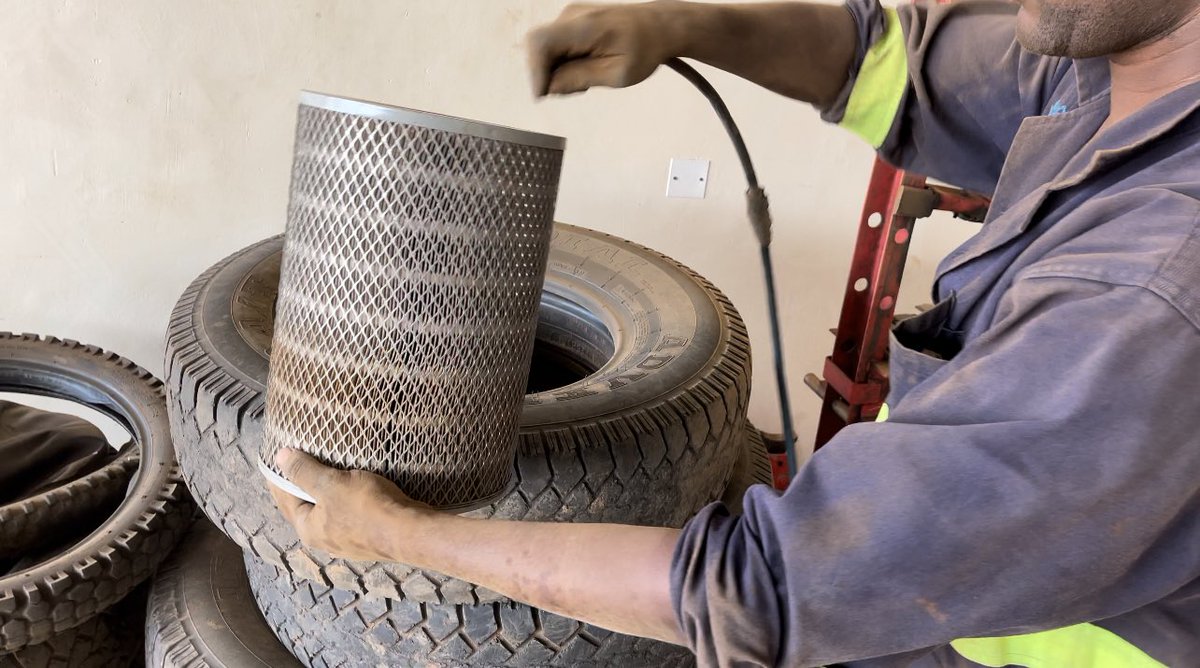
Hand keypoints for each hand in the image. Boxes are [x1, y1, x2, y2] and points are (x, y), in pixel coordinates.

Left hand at [268, 448, 428, 561]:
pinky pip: (349, 515)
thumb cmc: (366, 509)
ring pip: (330, 513)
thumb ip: (304, 472)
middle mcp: (325, 540)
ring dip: (325, 495)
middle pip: (306, 508)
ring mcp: (348, 542)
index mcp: (309, 529)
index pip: (285, 500)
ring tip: (327, 474)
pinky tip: (354, 492)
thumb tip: (279, 458)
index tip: (277, 461)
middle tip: (299, 465)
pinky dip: (345, 501)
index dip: (279, 478)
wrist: (410, 532)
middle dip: (301, 488)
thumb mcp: (331, 485)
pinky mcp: (369, 537)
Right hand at [526, 1, 682, 96]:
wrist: (659, 26)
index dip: (535, 71)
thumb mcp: (617, 74)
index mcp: (585, 26)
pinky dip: (564, 64)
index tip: (543, 95)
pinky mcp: (571, 22)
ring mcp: (570, 17)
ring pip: (545, 50)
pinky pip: (555, 46)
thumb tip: (549, 87)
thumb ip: (580, 78)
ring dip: (558, 71)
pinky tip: (585, 69)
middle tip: (578, 89)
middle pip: (538, 49)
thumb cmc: (645, 49)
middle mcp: (571, 16)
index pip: (540, 43)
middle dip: (549, 75)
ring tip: (587, 79)